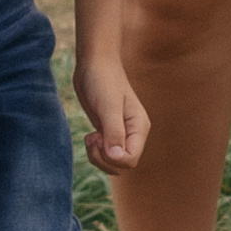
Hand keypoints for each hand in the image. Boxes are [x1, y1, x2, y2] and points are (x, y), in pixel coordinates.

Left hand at [75, 56, 148, 170]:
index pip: (131, 159)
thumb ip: (114, 132)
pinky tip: (91, 136)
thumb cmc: (103, 81)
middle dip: (104, 159)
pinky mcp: (108, 132)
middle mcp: (132, 133)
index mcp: (139, 128)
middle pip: (122, 165)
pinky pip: (104, 154)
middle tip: (93, 139)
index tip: (99, 139)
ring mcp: (120, 134)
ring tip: (91, 138)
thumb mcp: (108, 106)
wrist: (94, 65)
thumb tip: (117, 157)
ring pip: (113, 163)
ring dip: (98, 157)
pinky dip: (95, 151)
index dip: (113, 158)